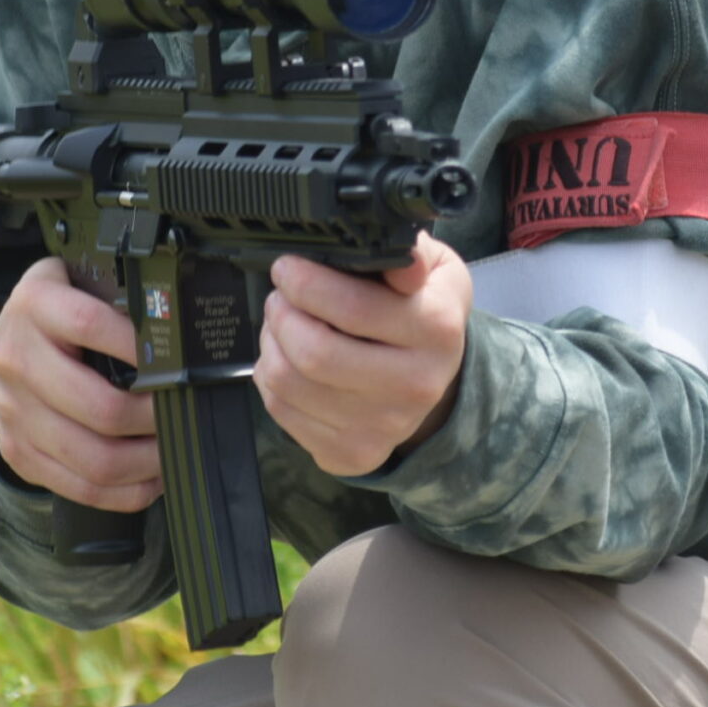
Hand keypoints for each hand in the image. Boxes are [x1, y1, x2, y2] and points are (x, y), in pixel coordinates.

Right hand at [0, 256, 160, 512]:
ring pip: (96, 458)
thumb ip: (118, 294)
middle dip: (157, 416)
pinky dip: (127, 490)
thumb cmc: (58, 315)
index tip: (177, 359)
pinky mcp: (18, 452)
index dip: (140, 346)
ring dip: (149, 461)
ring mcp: (13, 412)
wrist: (3, 349)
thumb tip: (180, 323)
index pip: (90, 326)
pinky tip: (151, 476)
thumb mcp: (79, 283)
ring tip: (174, 447)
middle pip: (102, 408)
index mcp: (35, 306)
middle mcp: (16, 359)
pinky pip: (81, 488)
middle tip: (184, 411)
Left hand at [256, 232, 471, 476]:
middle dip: (281, 314)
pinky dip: (271, 378)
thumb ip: (410, 252)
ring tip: (283, 325)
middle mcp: (415, 385)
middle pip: (313, 353)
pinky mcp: (352, 454)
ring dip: (271, 344)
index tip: (287, 268)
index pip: (351, 307)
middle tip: (280, 297)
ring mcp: (383, 427)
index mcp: (436, 330)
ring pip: (288, 382)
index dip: (303, 282)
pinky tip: (288, 360)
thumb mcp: (433, 267)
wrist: (434, 376)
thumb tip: (404, 262)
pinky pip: (282, 411)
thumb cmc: (422, 306)